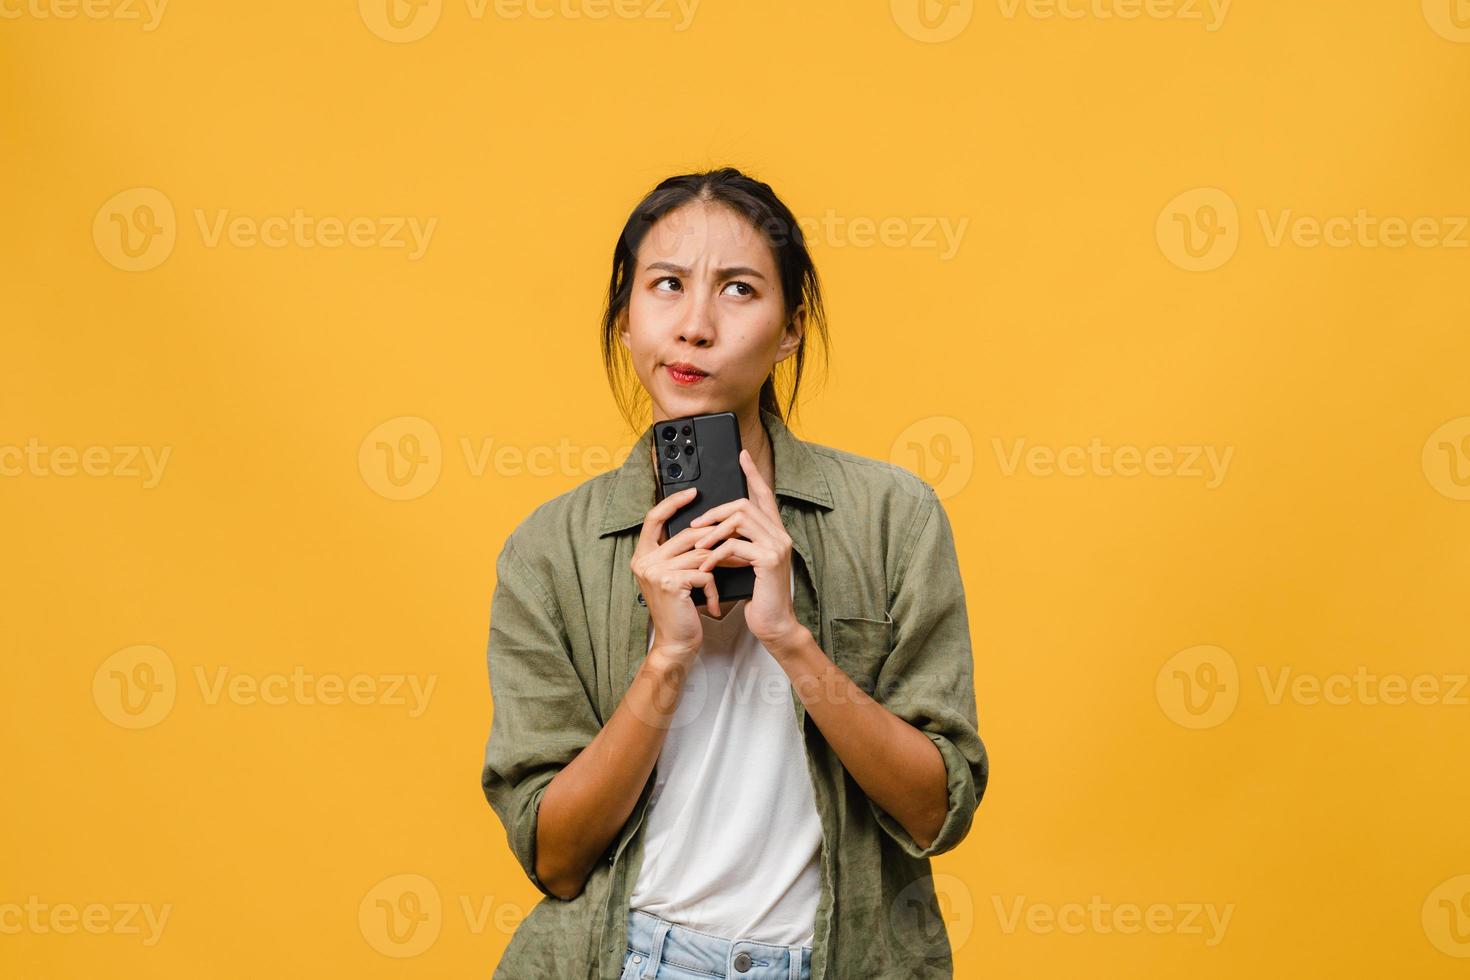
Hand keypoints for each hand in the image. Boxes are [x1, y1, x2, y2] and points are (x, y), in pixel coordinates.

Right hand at [630, 487, 721, 668]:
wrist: (676, 644)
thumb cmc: (681, 611)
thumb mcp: (678, 577)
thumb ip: (681, 553)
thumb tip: (708, 527)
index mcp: (643, 555)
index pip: (654, 518)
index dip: (673, 502)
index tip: (694, 492)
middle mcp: (644, 561)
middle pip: (687, 535)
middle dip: (717, 538)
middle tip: (739, 540)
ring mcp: (655, 571)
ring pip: (700, 553)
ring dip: (722, 564)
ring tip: (735, 572)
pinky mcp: (670, 582)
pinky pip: (704, 572)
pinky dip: (714, 588)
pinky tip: (714, 604)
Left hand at [687, 448, 805, 652]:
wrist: (774, 624)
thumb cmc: (758, 596)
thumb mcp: (745, 564)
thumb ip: (737, 544)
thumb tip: (713, 531)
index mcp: (774, 532)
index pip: (764, 494)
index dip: (752, 473)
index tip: (741, 455)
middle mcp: (780, 534)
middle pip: (745, 503)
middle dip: (716, 512)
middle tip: (695, 525)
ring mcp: (777, 545)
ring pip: (740, 519)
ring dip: (712, 532)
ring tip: (697, 547)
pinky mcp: (769, 559)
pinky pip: (735, 545)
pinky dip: (716, 554)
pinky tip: (706, 566)